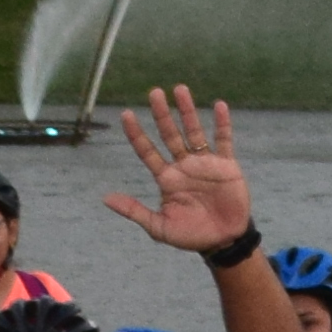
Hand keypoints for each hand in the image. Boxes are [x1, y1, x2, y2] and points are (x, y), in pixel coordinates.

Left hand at [100, 86, 254, 255]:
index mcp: (166, 178)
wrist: (223, 241)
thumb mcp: (159, 227)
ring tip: (179, 89)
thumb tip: (106, 198)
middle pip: (169, 134)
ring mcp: (205, 163)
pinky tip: (219, 106)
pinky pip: (224, 140)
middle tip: (154, 92)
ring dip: (187, 111)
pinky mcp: (226, 165)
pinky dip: (222, 124)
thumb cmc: (191, 235)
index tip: (126, 114)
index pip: (147, 151)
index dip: (136, 134)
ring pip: (194, 131)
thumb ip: (135, 211)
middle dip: (161, 114)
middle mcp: (183, 165)